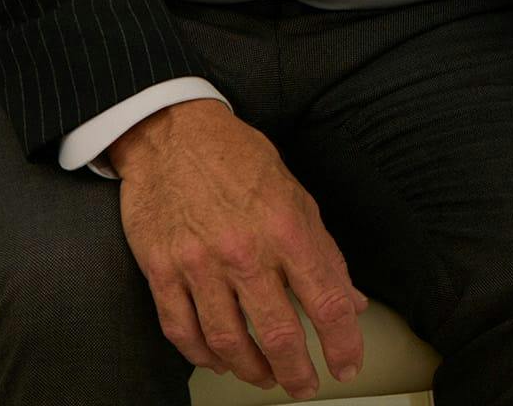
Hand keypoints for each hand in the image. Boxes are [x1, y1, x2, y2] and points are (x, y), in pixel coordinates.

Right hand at [109, 98, 368, 397]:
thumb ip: (323, 251)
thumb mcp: (296, 195)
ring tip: (266, 378)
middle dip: (296, 372)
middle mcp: (244, 251)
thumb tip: (351, 299)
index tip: (347, 363)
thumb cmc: (237, 159)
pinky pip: (182, 330)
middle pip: (277, 334)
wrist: (171, 133)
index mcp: (286, 228)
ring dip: (252, 371)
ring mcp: (198, 263)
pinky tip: (219, 360)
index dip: (343, 342)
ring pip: (228, 342)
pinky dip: (202, 356)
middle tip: (305, 386)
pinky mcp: (161, 270)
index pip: (326, 300)